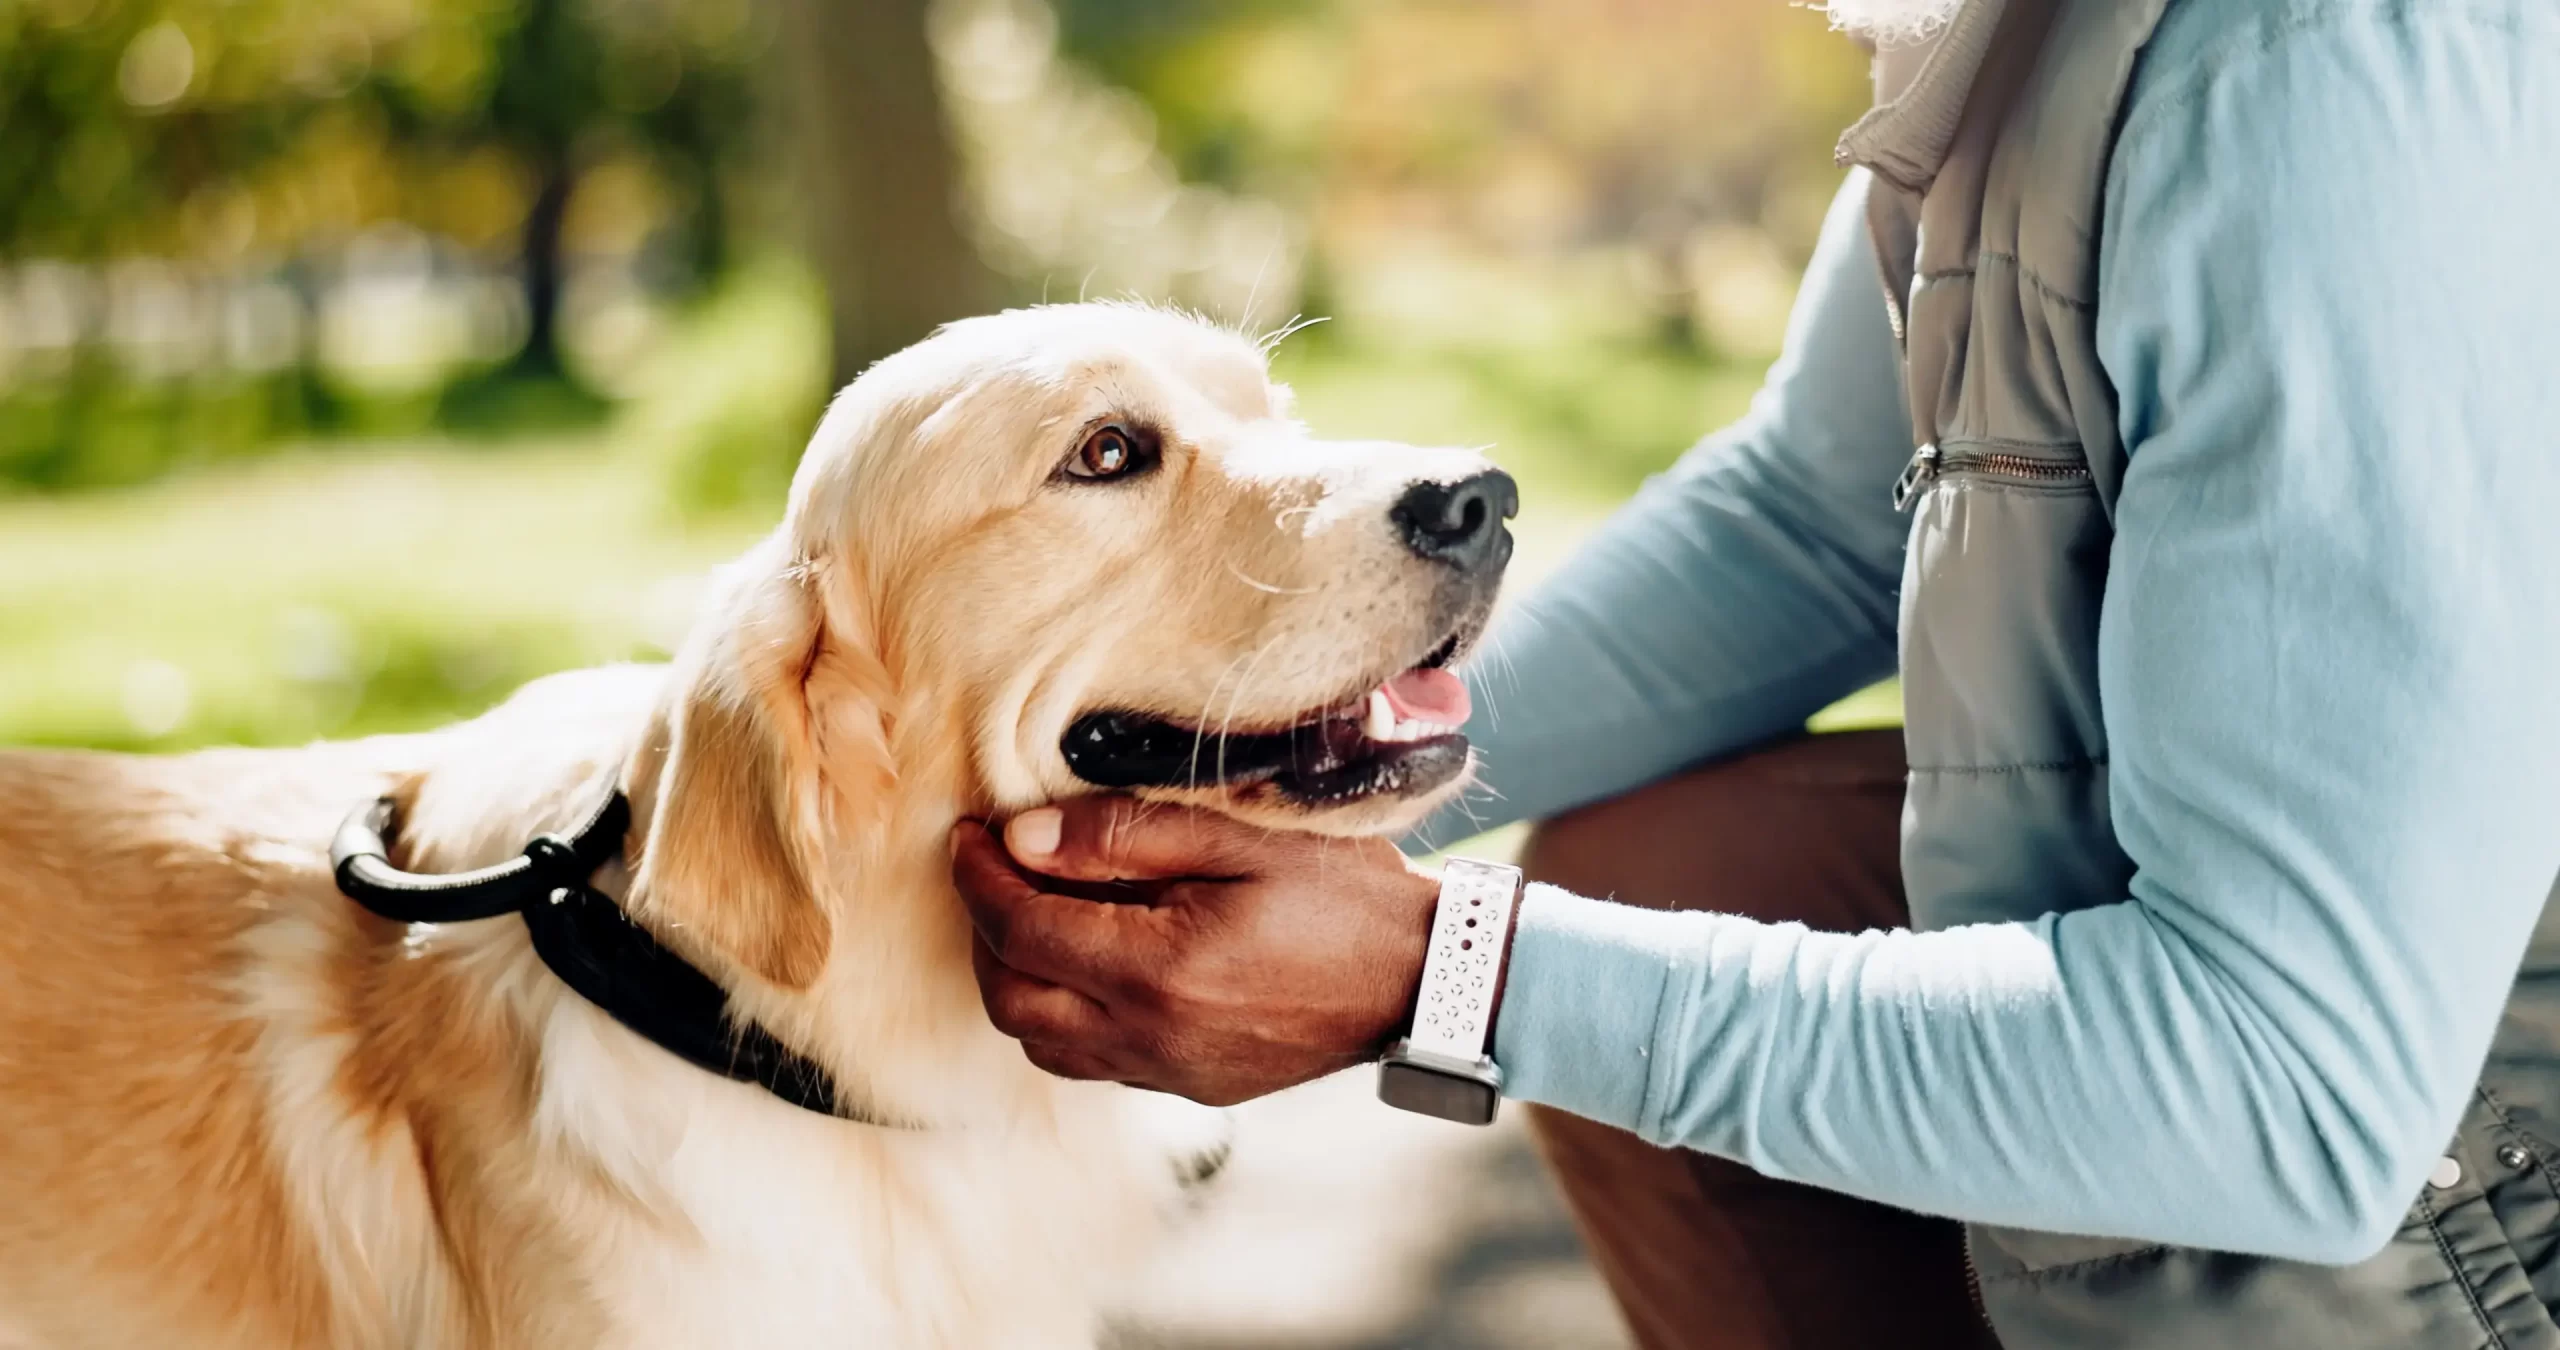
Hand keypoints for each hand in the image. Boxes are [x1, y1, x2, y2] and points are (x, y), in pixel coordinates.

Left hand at [948, 798, 1443, 1105]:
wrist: (1424, 980)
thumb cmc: (1343, 893)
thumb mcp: (1239, 836)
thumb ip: (1125, 834)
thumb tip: (1023, 836)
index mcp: (1158, 967)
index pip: (1020, 926)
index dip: (978, 876)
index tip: (968, 833)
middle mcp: (1150, 1036)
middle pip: (1011, 998)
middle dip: (983, 931)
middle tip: (991, 871)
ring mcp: (1170, 1073)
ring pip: (1042, 1044)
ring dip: (1017, 979)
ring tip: (1033, 913)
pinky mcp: (1192, 1088)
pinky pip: (1092, 1063)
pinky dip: (1064, 1014)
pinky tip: (1090, 961)